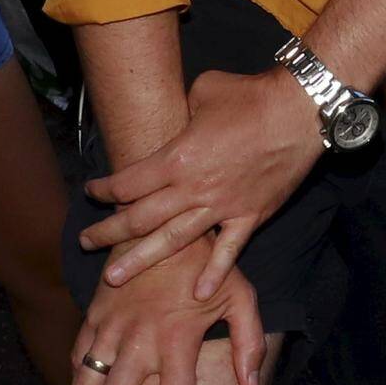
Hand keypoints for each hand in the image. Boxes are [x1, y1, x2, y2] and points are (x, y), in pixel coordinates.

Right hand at [72, 246, 270, 384]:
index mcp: (177, 339)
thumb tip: (248, 384)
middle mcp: (139, 339)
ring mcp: (111, 327)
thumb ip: (248, 340)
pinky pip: (79, 357)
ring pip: (90, 384)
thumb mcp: (239, 294)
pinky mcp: (94, 315)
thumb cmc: (202, 260)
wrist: (156, 220)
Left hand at [83, 67, 324, 293]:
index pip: (128, 182)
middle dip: (108, 232)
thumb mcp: (203, 91)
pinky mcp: (250, 216)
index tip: (92, 193)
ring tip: (114, 277)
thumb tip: (178, 117)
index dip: (104, 189)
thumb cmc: (250, 96)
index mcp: (176, 158)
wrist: (299, 111)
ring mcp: (222, 206)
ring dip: (140, 259)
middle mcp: (193, 188)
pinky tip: (197, 293)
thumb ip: (182, 112)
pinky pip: (228, 251)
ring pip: (172, 240)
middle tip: (86, 242)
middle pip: (139, 217)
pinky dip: (214, 273)